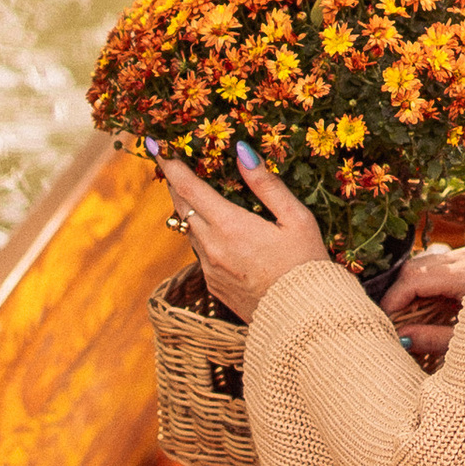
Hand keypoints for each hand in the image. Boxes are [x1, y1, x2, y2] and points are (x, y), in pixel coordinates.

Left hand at [153, 140, 326, 321]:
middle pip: (182, 207)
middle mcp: (212, 248)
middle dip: (176, 183)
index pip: (188, 188)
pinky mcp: (214, 286)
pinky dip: (204, 235)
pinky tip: (222, 232)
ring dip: (191, 210)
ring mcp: (210, 270)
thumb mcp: (296, 218)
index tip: (157, 145)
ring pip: (190, 230)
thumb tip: (241, 150)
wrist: (305, 320)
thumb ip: (266, 184)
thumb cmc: (307, 265)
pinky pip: (201, 253)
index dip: (171, 164)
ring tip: (201, 193)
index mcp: (230, 227)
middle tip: (176, 163)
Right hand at [379, 242, 464, 364]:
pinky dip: (430, 281)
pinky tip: (434, 303)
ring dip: (414, 286)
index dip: (393, 300)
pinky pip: (442, 264)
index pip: (414, 279)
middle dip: (400, 293)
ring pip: (427, 263)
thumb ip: (434, 338)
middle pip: (416, 267)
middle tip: (395, 321)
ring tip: (413, 315)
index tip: (384, 322)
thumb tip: (401, 339)